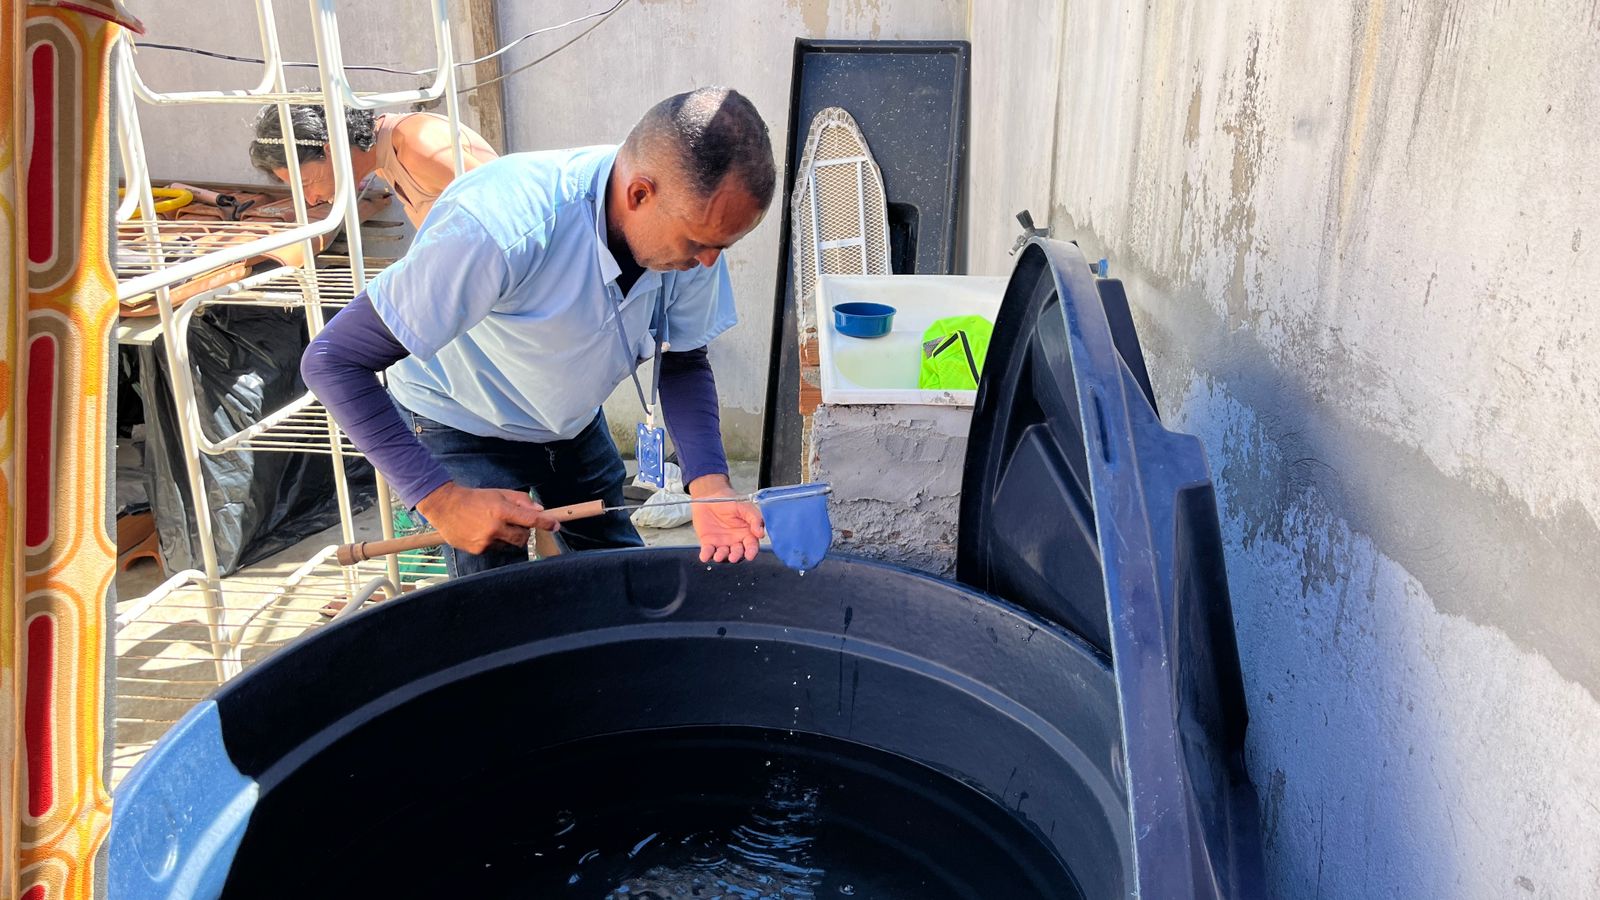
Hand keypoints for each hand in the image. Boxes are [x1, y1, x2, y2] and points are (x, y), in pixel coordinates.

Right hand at [415, 482, 560, 553]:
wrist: (445, 506)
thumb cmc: (475, 498)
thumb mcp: (499, 493)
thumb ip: (521, 501)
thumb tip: (539, 510)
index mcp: (501, 510)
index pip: (530, 519)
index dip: (545, 523)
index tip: (555, 525)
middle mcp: (494, 527)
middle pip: (522, 538)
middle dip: (524, 532)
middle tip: (515, 523)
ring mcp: (486, 541)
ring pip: (509, 544)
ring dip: (508, 537)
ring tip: (493, 525)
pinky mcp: (478, 550)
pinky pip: (495, 548)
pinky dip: (494, 542)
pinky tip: (483, 532)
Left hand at [688, 473, 763, 563]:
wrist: (710, 495)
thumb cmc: (730, 501)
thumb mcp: (745, 507)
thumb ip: (754, 519)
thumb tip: (761, 533)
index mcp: (746, 534)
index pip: (751, 546)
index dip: (751, 552)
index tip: (749, 555)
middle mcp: (735, 541)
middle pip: (738, 553)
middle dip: (736, 556)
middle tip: (733, 557)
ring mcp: (721, 543)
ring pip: (723, 555)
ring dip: (722, 557)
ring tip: (719, 556)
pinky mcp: (708, 542)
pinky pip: (708, 552)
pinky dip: (706, 555)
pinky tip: (705, 556)